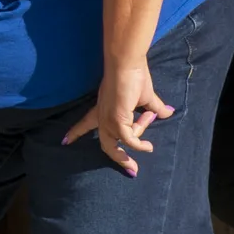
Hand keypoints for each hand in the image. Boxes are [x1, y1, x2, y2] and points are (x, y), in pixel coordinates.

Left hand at [62, 60, 171, 174]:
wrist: (128, 64)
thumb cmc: (134, 76)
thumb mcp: (146, 97)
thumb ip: (155, 108)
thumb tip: (168, 112)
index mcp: (103, 109)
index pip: (86, 123)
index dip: (76, 132)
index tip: (65, 141)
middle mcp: (102, 116)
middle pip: (105, 144)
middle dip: (119, 158)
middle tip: (133, 169)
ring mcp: (108, 120)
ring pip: (122, 143)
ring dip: (139, 140)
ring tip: (149, 123)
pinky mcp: (117, 121)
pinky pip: (130, 140)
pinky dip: (139, 144)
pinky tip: (148, 145)